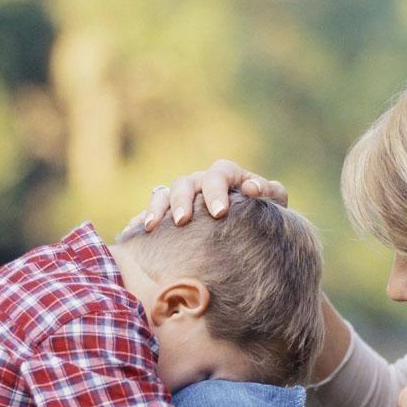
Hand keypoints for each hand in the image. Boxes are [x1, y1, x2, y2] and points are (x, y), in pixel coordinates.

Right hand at [123, 159, 287, 232]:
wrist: (251, 231)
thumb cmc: (263, 213)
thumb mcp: (273, 203)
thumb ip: (271, 193)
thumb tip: (252, 189)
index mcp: (226, 175)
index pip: (219, 175)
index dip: (217, 191)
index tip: (220, 212)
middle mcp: (201, 182)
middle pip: (186, 183)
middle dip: (183, 201)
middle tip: (183, 220)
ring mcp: (182, 196)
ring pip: (164, 194)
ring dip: (158, 208)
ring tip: (153, 226)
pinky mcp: (168, 212)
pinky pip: (150, 211)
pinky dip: (140, 219)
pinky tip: (133, 230)